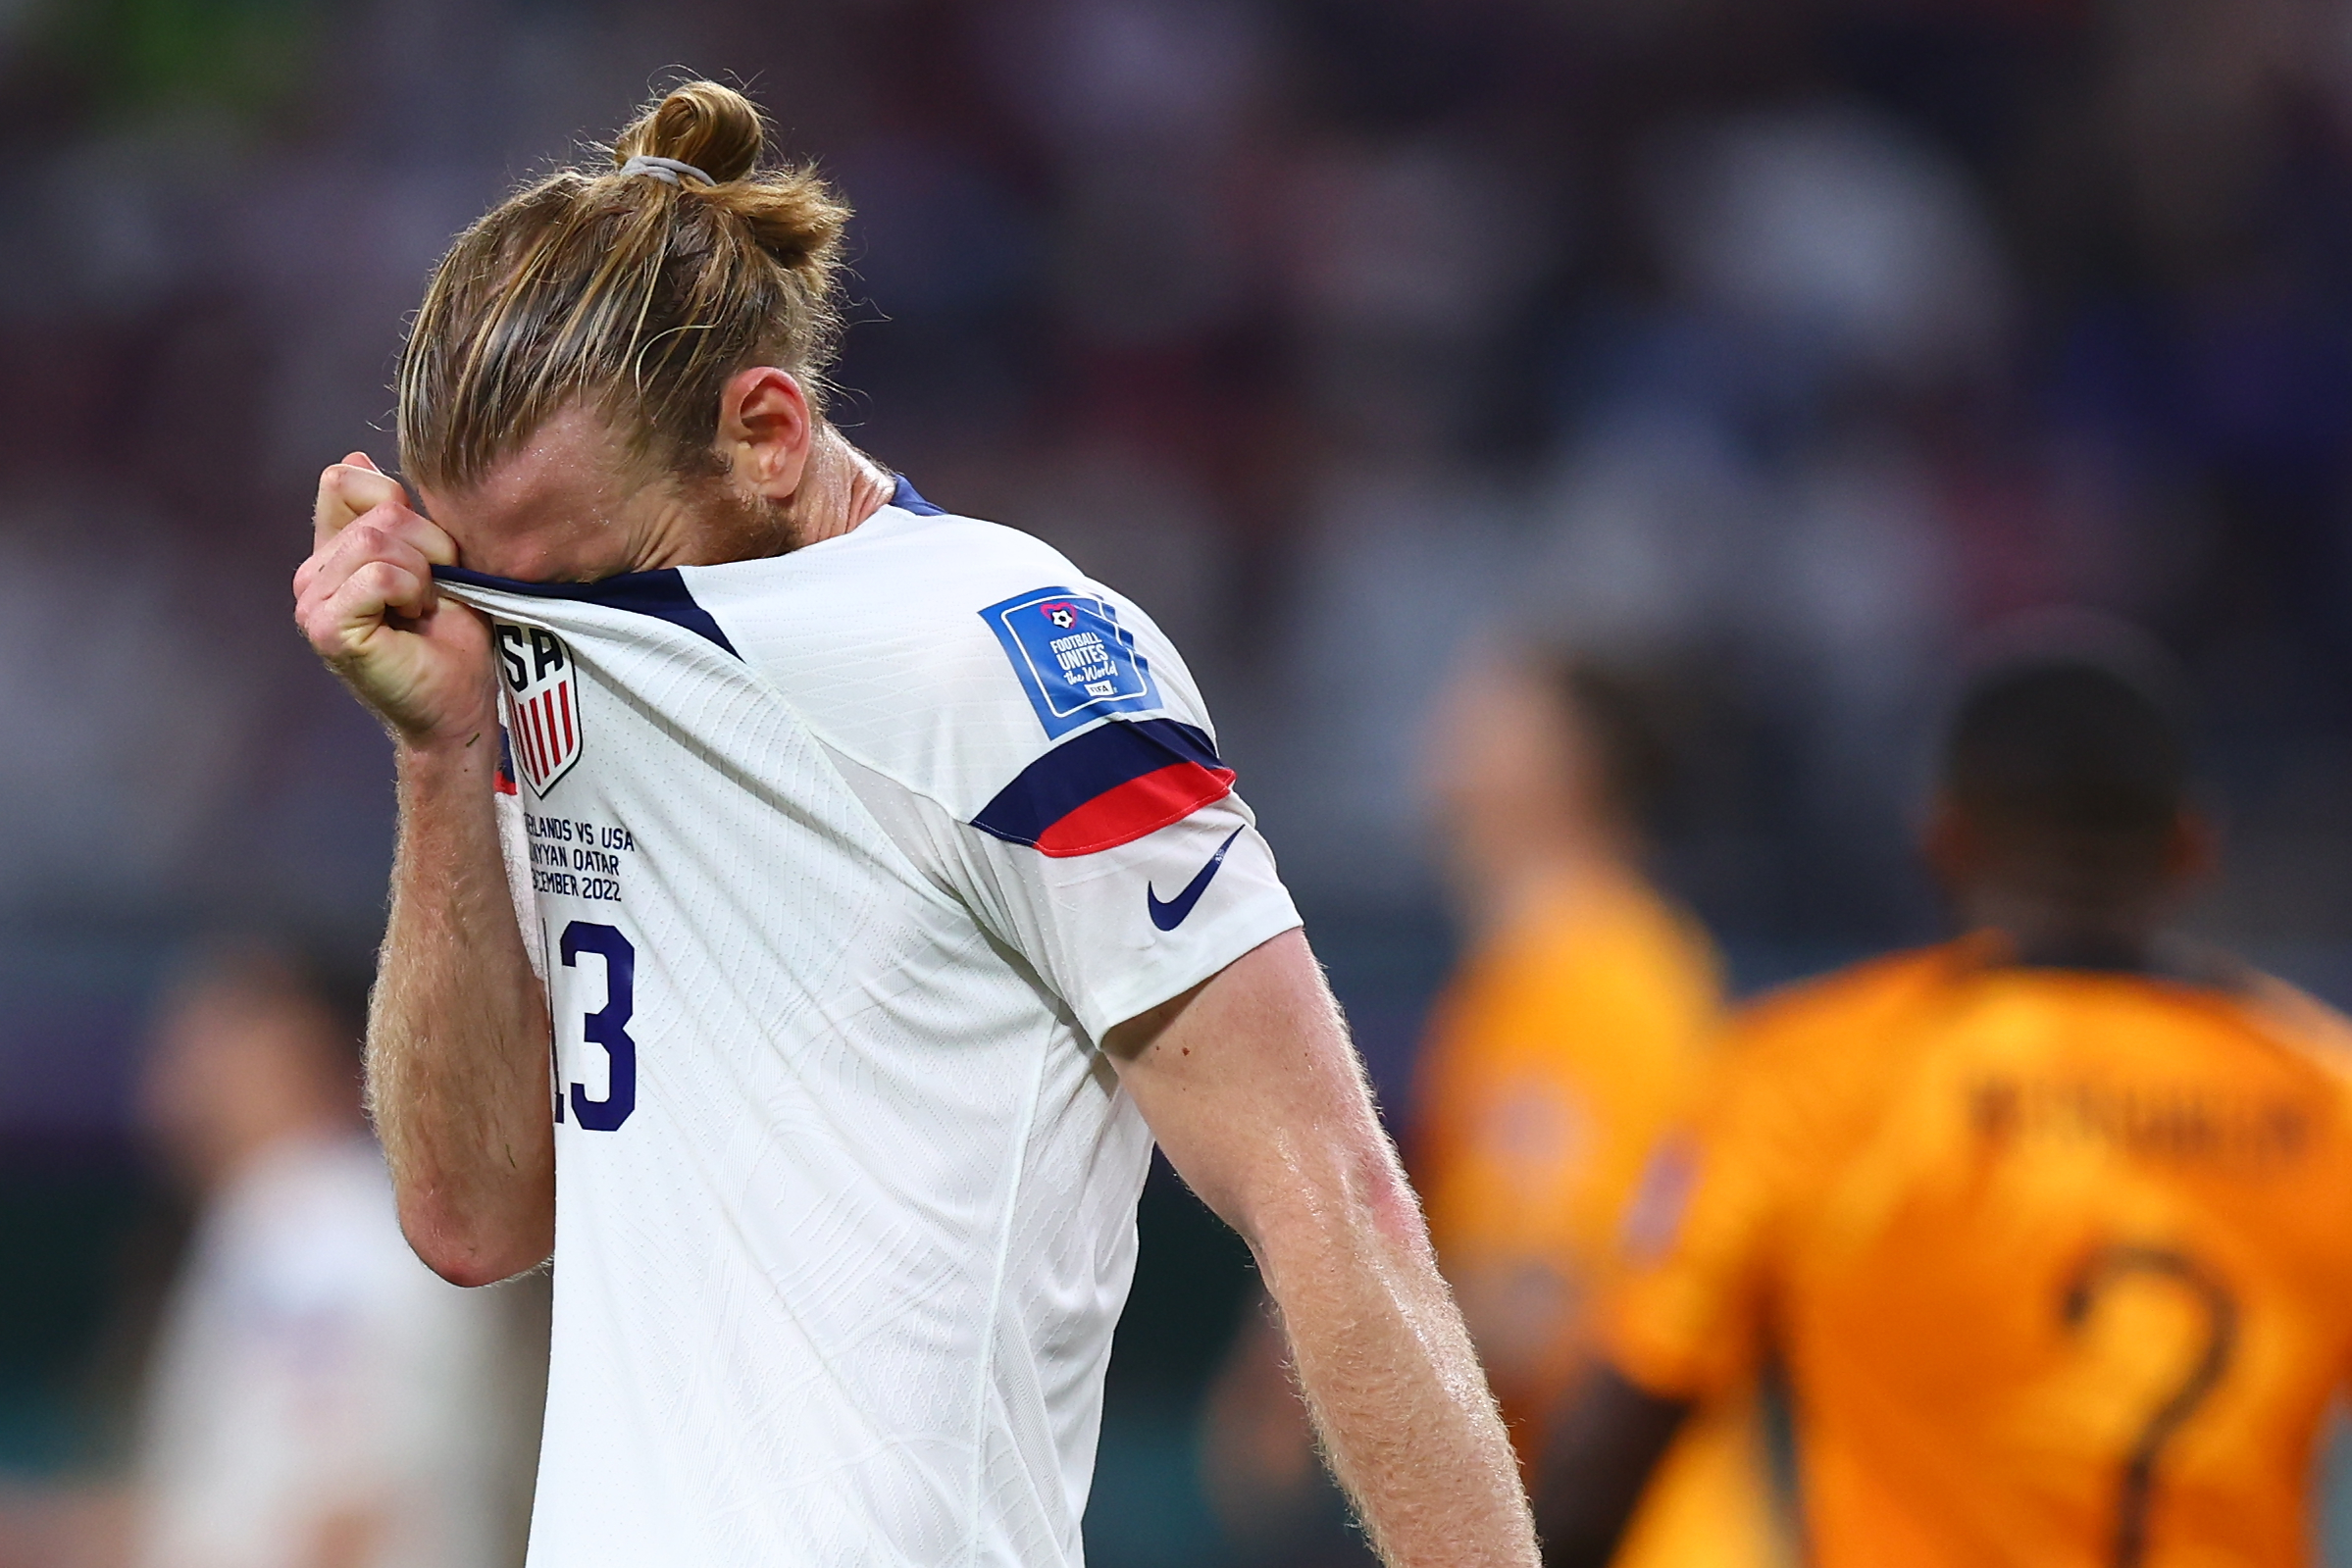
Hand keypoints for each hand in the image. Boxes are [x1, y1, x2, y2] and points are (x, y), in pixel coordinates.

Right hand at [294, 454, 494, 748]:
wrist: (460, 702)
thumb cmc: (453, 636)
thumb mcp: (433, 558)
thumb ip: (396, 514)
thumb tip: (355, 456)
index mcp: (332, 551)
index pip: (344, 480)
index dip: (397, 499)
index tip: (429, 549)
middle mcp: (311, 574)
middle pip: (377, 512)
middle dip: (429, 545)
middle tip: (436, 589)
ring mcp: (311, 602)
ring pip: (379, 540)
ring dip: (423, 572)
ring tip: (423, 606)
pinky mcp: (326, 628)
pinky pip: (379, 575)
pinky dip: (411, 591)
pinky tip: (412, 618)